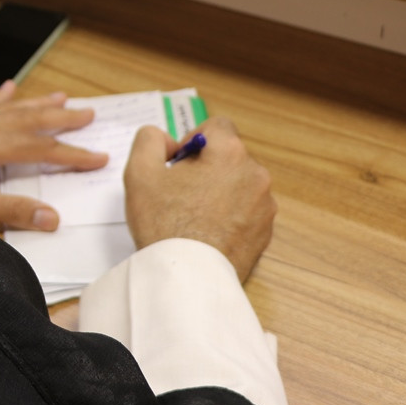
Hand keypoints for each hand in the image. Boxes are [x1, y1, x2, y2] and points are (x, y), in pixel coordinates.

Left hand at [0, 81, 106, 231]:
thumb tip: (50, 217)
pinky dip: (0, 97)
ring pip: (12, 110)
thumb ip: (7, 211)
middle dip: (62, 119)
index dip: (72, 154)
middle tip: (90, 114)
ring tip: (62, 97)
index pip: (40, 149)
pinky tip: (9, 87)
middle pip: (30, 120)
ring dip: (39, 104)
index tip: (99, 158)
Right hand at [124, 116, 275, 282]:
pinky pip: (245, 211)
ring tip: (192, 216)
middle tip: (179, 192)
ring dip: (218, 192)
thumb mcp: (139, 172)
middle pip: (228, 157)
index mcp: (229, 153)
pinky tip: (206, 232)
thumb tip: (164, 140)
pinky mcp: (265, 232)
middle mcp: (255, 175)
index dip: (192, 141)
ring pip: (237, 184)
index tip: (177, 164)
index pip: (216, 126)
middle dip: (205, 168)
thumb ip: (149, 140)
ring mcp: (264, 206)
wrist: (187, 278)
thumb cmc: (164, 224)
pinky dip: (229, 216)